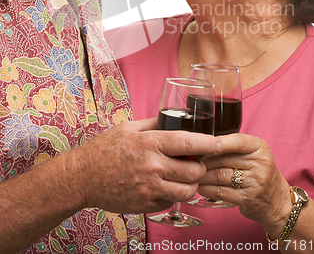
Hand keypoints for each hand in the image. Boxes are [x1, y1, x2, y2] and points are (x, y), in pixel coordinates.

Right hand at [70, 118, 221, 213]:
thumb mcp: (129, 127)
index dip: (209, 143)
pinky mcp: (145, 205)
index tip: (220, 142)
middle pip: (194, 171)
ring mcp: (149, 188)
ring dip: (191, 184)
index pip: (189, 142)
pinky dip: (173, 195)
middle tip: (197, 162)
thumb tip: (175, 119)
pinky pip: (171, 202)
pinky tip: (166, 185)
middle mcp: (152, 166)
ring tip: (185, 176)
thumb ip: (154, 123)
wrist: (83, 177)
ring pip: (187, 192)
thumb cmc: (105, 149)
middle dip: (201, 167)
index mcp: (150, 143)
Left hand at [198, 133, 289, 227]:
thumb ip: (234, 146)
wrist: (278, 202)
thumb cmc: (260, 172)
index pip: (237, 142)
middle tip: (193, 161)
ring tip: (194, 174)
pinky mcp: (248, 199)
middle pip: (224, 159)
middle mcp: (260, 164)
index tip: (202, 144)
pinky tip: (201, 187)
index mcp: (260, 148)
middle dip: (205, 160)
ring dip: (203, 175)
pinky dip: (208, 189)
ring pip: (220, 175)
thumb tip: (205, 143)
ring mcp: (255, 182)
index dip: (218, 143)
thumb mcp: (254, 153)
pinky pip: (221, 192)